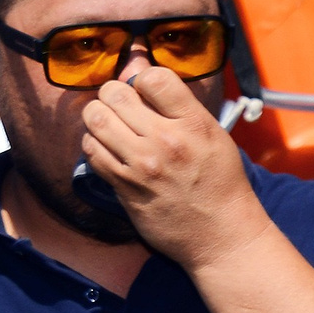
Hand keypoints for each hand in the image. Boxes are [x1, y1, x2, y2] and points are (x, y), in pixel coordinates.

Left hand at [83, 67, 266, 267]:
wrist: (221, 234)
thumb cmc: (221, 183)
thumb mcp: (215, 136)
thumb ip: (181, 108)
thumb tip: (143, 77)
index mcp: (194, 124)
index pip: (152, 78)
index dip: (142, 78)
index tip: (145, 90)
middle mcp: (166, 141)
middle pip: (115, 94)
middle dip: (114, 93)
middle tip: (121, 104)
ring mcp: (142, 166)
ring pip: (96, 119)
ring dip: (99, 115)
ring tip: (110, 122)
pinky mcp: (124, 187)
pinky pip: (92, 151)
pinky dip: (94, 143)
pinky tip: (107, 147)